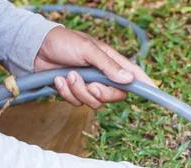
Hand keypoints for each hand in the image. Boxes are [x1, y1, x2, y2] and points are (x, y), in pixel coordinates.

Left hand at [34, 27, 154, 108]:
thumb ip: (108, 66)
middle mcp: (103, 76)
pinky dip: (66, 93)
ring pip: (94, 102)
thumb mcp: (88, 50)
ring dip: (79, 91)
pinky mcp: (74, 92)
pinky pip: (77, 103)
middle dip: (100, 93)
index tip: (156, 92)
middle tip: (89, 84)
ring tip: (67, 75)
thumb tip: (129, 79)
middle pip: (114, 96)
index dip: (146, 85)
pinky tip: (59, 79)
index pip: (134, 75)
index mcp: (110, 62)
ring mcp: (89, 85)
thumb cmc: (63, 42)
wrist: (34, 48)